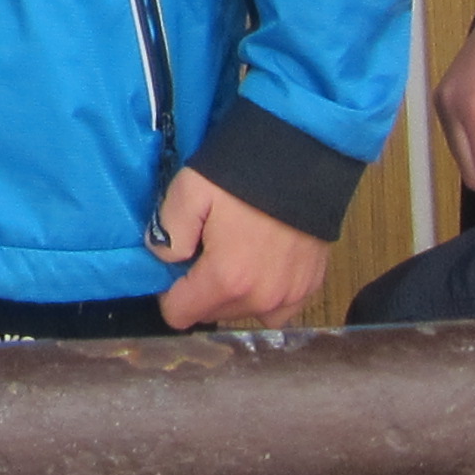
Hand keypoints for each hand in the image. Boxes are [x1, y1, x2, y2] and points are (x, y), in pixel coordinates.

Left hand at [147, 168, 326, 329]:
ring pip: (244, 312)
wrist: (304, 159)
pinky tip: (261, 266)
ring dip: (233, 295)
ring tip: (234, 255)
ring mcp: (290, 296)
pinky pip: (279, 310)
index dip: (169, 292)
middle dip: (201, 291)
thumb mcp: (190, 189)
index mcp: (227, 279)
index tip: (176, 265)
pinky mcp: (311, 286)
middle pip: (212, 313)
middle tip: (205, 250)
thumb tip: (163, 257)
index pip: (180, 315)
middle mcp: (261, 299)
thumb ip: (167, 229)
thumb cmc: (244, 174)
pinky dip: (265, 296)